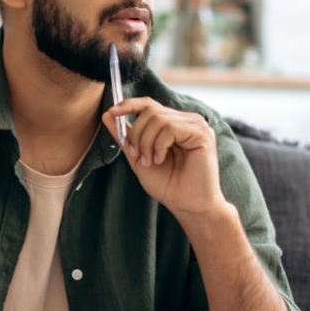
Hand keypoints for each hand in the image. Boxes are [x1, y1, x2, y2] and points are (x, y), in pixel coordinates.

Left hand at [102, 97, 227, 218]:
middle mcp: (186, 121)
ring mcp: (196, 125)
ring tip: (150, 162)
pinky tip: (160, 160)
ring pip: (158, 119)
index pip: (149, 104)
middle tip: (137, 156)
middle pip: (150, 110)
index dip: (128, 105)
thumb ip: (125, 136)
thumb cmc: (168, 185)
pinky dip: (159, 145)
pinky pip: (170, 128)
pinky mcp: (202, 133)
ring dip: (147, 143)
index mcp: (173, 124)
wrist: (188, 206)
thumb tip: (107, 114)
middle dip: (137, 134)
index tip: (111, 112)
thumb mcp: (139, 158)